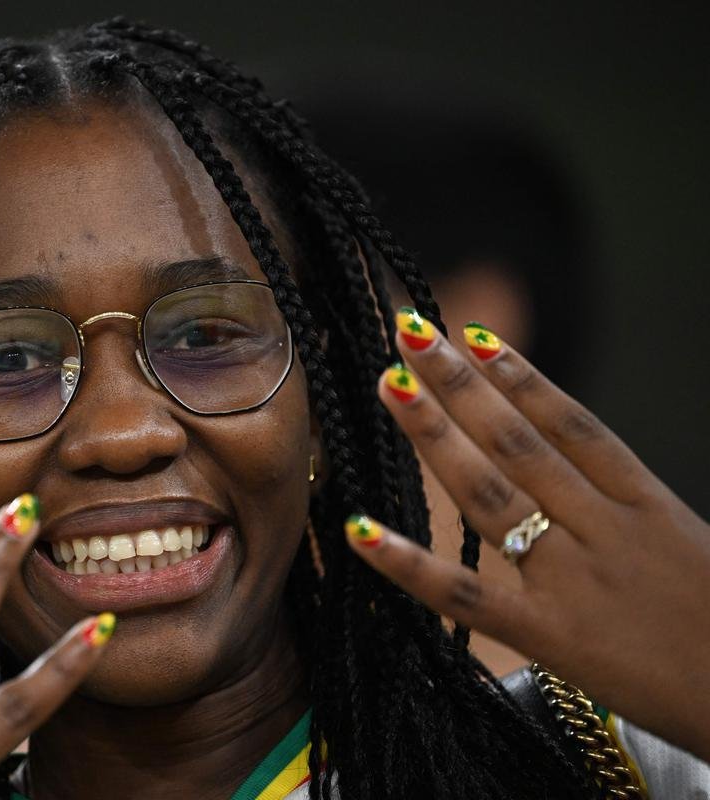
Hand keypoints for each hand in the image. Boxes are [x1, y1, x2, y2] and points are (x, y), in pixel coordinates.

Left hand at [344, 310, 709, 761]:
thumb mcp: (686, 543)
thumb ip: (623, 503)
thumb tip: (559, 454)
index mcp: (647, 504)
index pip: (572, 423)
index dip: (521, 375)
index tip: (474, 335)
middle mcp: (606, 530)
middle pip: (520, 444)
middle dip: (463, 386)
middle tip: (411, 334)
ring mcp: (575, 581)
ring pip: (492, 494)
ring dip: (435, 437)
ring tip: (390, 387)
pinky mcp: (550, 638)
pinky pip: (465, 595)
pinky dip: (409, 563)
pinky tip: (359, 530)